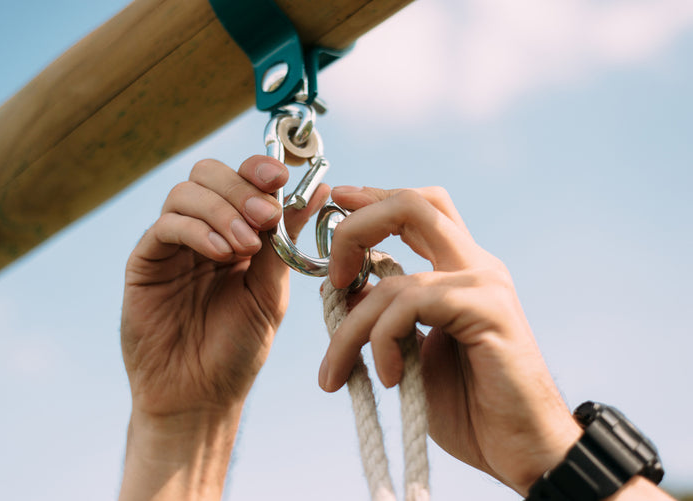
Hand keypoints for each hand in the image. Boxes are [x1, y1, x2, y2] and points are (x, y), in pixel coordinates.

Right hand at [121, 155, 328, 419]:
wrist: (201, 395)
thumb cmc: (239, 347)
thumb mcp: (271, 289)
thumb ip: (285, 239)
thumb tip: (320, 188)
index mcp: (235, 231)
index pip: (242, 178)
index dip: (259, 168)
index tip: (282, 178)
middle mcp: (202, 230)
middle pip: (209, 173)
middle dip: (241, 187)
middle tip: (265, 216)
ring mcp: (171, 244)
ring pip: (185, 192)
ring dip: (222, 210)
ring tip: (244, 246)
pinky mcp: (145, 262)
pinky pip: (165, 226)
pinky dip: (197, 230)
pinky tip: (221, 254)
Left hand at [319, 186, 581, 494]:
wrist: (523, 448)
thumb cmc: (469, 406)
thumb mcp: (411, 353)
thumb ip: (385, 316)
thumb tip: (344, 291)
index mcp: (460, 268)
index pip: (417, 208)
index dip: (373, 198)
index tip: (337, 200)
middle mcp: (475, 265)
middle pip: (413, 204)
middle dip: (357, 227)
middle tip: (333, 276)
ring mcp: (483, 283)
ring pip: (395, 276)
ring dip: (351, 326)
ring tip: (338, 370)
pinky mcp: (487, 309)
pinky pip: (412, 305)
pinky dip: (383, 340)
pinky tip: (390, 377)